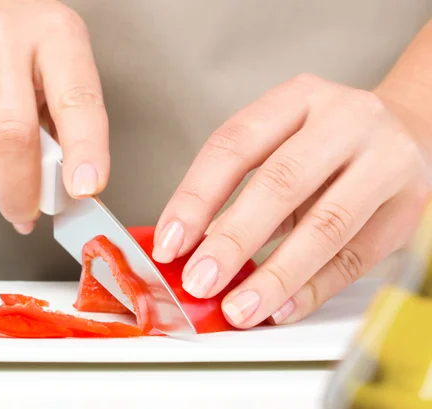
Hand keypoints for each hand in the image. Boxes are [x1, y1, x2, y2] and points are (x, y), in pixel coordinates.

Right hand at [0, 0, 108, 233]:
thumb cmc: (17, 41)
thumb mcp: (56, 61)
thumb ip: (64, 118)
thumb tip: (67, 186)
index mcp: (55, 34)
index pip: (76, 99)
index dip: (84, 150)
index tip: (86, 189)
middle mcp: (2, 39)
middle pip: (12, 136)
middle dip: (23, 193)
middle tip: (29, 216)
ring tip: (7, 190)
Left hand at [152, 74, 430, 327]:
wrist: (408, 130)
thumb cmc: (327, 143)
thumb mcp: (280, 146)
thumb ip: (239, 191)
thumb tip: (193, 249)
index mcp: (298, 98)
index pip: (234, 145)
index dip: (195, 198)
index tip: (169, 243)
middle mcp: (345, 120)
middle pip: (281, 182)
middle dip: (233, 240)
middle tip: (200, 281)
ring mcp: (385, 160)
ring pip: (325, 226)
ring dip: (275, 275)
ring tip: (239, 307)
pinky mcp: (409, 206)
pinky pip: (356, 257)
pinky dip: (313, 288)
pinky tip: (281, 307)